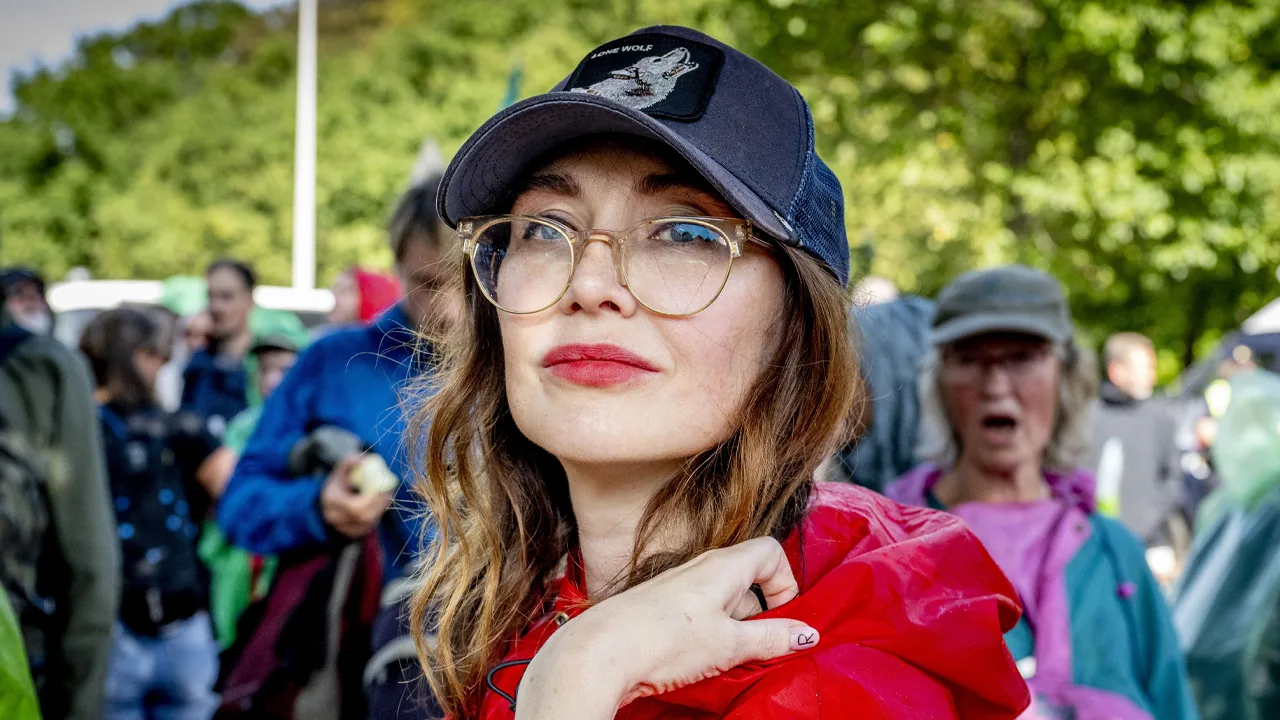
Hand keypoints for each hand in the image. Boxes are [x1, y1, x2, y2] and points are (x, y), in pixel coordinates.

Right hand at [320, 454, 391, 538]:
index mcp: (331, 500)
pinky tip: (379, 506)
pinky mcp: (351, 533)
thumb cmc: (340, 482)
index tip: (383, 488)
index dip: (373, 499)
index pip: (355, 506)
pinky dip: (376, 516)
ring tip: (385, 497)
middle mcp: (334, 517)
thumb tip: (361, 459)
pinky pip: (368, 527)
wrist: (328, 501)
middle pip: (364, 517)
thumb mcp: (342, 469)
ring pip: (368, 523)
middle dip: (379, 505)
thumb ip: (350, 461)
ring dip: (380, 510)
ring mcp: (342, 528)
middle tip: (388, 493)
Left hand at [515, 537, 818, 718]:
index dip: (786, 582)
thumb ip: (772, 637)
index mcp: (723, 565)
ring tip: (723, 657)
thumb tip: (809, 633)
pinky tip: (697, 660)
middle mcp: (701, 567)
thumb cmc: (663, 640)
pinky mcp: (660, 607)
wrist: (598, 652)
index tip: (783, 618)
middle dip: (760, 613)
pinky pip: (699, 614)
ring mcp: (678, 586)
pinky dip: (708, 634)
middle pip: (749, 578)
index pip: (771, 551)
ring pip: (723, 600)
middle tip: (754, 646)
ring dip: (734, 628)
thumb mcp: (729, 644)